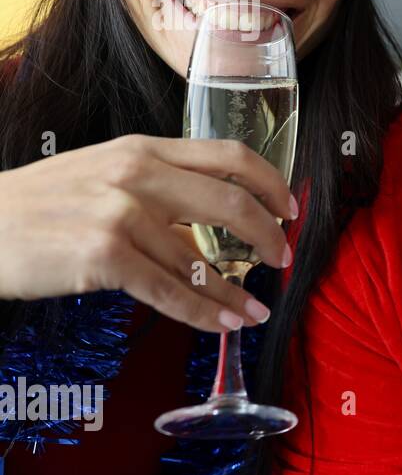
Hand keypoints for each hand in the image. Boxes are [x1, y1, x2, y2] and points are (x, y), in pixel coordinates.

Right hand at [0, 134, 295, 331]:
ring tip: (256, 311)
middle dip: (268, 236)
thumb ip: (157, 188)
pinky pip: (170, 292)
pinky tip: (225, 324)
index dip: (270, 182)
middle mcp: (137, 175)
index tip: (289, 208)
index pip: (229, 154)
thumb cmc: (40, 206)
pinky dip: (204, 313)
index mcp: (143, 150)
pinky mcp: (104, 255)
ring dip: (236, 293)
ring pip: (201, 260)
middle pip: (231, 202)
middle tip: (284, 258)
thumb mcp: (101, 175)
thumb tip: (213, 219)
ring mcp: (121, 214)